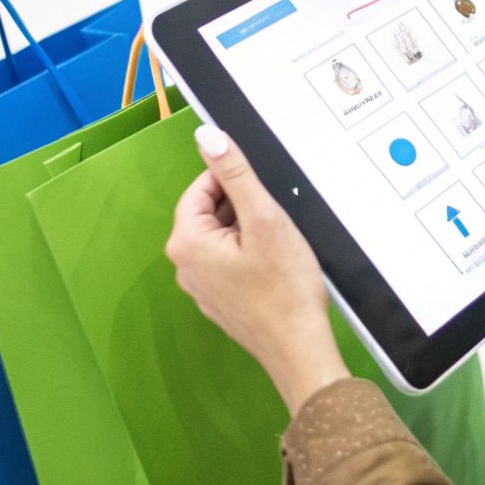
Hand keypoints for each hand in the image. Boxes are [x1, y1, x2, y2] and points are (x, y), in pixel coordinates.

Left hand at [166, 124, 349, 415]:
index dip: (235, 184)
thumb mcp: (264, 217)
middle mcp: (184, 266)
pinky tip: (275, 269)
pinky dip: (250, 256)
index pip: (202, 188)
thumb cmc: (285, 288)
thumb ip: (235, 173)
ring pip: (222, 237)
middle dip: (243, 210)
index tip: (263, 198)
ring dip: (249, 233)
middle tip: (274, 226)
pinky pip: (229, 262)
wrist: (299, 349)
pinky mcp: (218, 301)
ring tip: (278, 250)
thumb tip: (208, 135)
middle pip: (211, 213)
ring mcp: (200, 287)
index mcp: (187, 242)